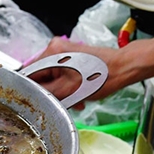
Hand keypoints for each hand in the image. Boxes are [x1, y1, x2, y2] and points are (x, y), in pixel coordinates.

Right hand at [25, 31, 153, 101]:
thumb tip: (30, 96)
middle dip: (51, 92)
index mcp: (51, 53)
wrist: (124, 68)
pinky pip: (63, 76)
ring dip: (61, 93)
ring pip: (53, 78)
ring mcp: (65, 53)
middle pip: (41, 77)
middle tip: (61, 103)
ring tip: (74, 101)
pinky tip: (78, 96)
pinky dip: (68, 88)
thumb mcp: (68, 90)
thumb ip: (44, 92)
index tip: (36, 102)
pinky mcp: (74, 58)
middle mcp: (55, 49)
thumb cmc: (102, 76)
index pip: (29, 74)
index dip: (32, 91)